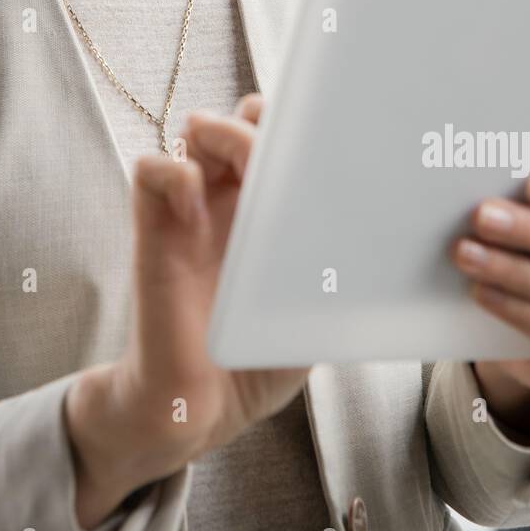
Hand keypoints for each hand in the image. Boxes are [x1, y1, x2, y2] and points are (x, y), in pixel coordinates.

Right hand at [66, 93, 308, 529]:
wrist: (199, 410)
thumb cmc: (257, 363)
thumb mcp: (314, 314)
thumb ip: (334, 272)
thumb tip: (378, 232)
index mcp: (273, 214)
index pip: (283, 139)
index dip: (299, 124)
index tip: (324, 137)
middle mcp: (232, 201)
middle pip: (243, 120)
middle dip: (264, 121)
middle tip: (281, 150)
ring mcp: (191, 210)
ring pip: (198, 131)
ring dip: (222, 135)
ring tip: (240, 165)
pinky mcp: (153, 229)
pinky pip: (151, 169)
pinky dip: (174, 174)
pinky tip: (194, 209)